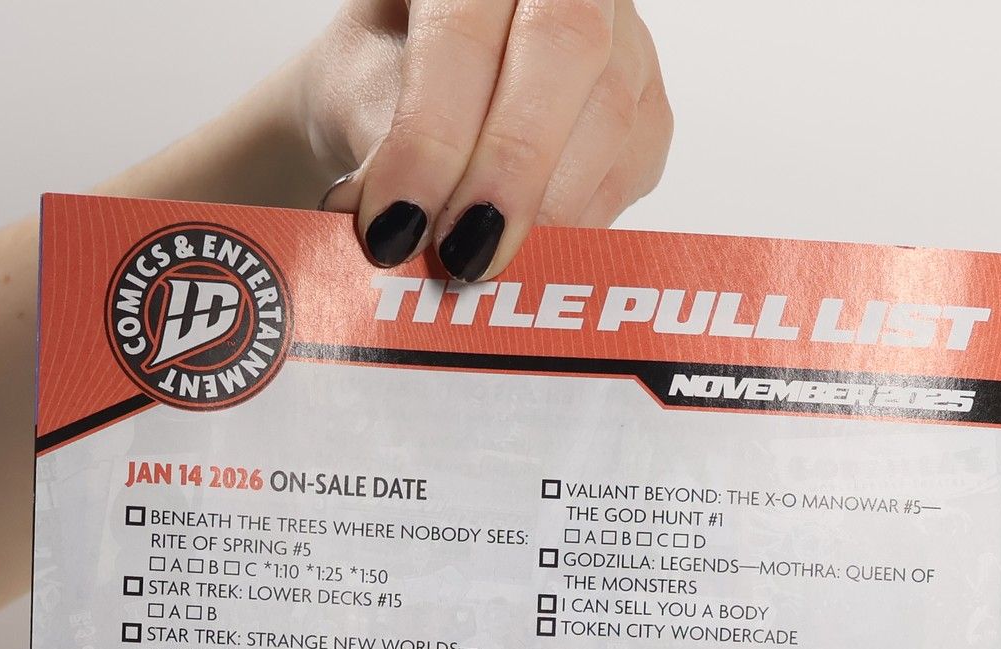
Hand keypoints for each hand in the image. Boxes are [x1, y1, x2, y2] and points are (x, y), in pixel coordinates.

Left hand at [297, 0, 672, 280]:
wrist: (409, 84)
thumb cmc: (381, 77)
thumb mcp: (353, 93)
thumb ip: (379, 145)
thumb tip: (403, 228)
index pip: (467, 32)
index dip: (434, 137)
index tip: (398, 227)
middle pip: (566, 49)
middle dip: (511, 171)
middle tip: (462, 256)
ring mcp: (620, 35)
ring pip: (612, 115)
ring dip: (544, 213)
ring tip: (478, 265)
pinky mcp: (646, 108)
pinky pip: (629, 172)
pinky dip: (574, 228)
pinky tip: (523, 254)